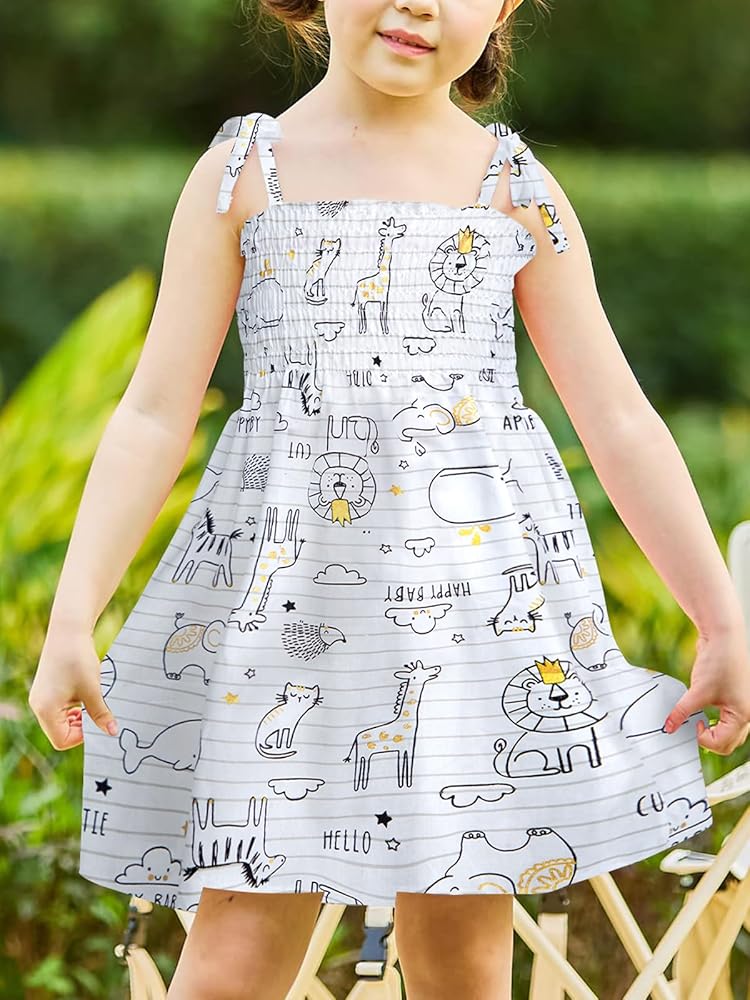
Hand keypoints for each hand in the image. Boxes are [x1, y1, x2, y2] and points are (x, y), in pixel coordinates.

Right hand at [28, 622, 118, 750]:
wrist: (69, 630)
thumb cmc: (78, 659)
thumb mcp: (92, 690)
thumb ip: (101, 714)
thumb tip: (112, 732)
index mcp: (45, 710)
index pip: (62, 740)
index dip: (83, 736)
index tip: (99, 723)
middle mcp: (39, 706)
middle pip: (60, 732)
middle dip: (81, 726)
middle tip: (98, 712)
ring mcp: (41, 697)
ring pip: (61, 720)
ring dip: (79, 716)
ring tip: (92, 700)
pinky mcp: (47, 689)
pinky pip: (60, 708)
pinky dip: (74, 706)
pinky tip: (86, 693)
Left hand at [664, 628, 749, 755]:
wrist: (724, 637)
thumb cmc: (720, 661)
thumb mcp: (697, 691)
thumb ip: (682, 712)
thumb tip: (669, 726)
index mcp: (743, 715)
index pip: (722, 743)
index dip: (703, 738)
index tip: (691, 724)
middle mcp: (747, 712)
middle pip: (729, 742)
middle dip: (711, 739)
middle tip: (694, 728)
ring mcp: (742, 704)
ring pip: (730, 732)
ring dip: (715, 731)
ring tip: (699, 721)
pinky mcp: (735, 697)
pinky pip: (728, 718)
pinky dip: (716, 720)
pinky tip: (703, 711)